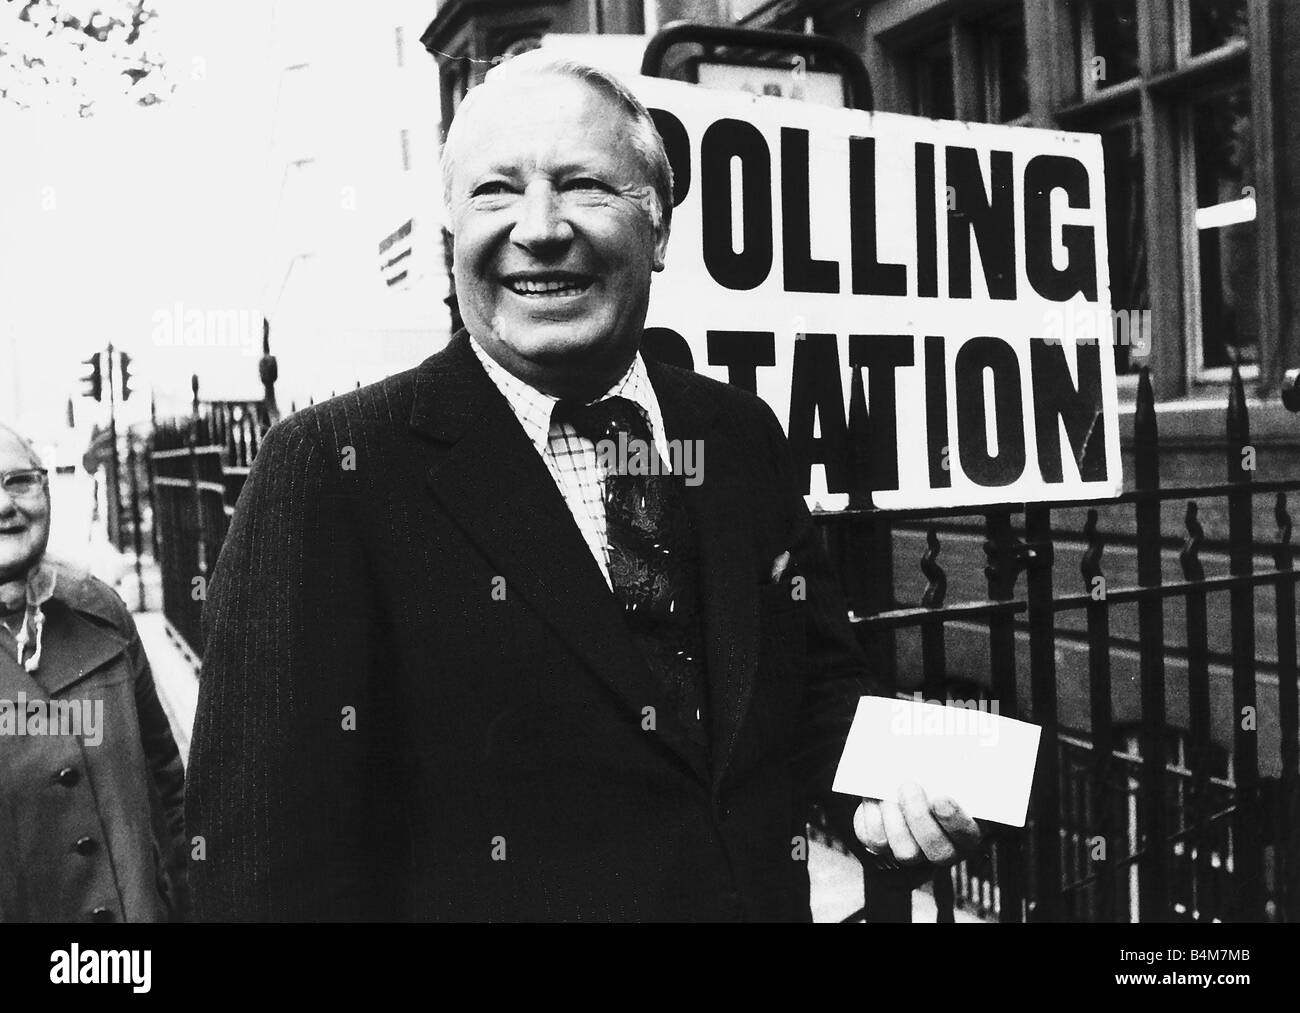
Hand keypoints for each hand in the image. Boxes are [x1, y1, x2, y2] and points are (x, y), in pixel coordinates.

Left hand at [853, 782, 983, 869]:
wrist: (904, 778)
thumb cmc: (933, 775)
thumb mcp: (947, 771)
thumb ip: (949, 770)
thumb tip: (941, 757)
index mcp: (967, 830)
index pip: (967, 834)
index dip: (955, 820)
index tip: (941, 798)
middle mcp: (943, 850)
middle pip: (937, 850)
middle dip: (919, 817)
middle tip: (909, 786)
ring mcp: (914, 852)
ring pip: (906, 852)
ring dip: (895, 820)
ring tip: (887, 793)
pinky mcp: (884, 846)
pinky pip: (876, 841)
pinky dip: (873, 817)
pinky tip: (873, 796)